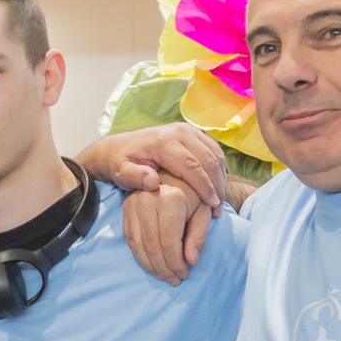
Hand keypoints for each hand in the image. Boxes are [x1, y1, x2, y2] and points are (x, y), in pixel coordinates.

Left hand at [78, 124, 225, 214]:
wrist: (119, 146)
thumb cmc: (121, 163)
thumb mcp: (121, 173)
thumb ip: (135, 177)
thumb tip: (154, 182)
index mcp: (164, 142)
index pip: (192, 165)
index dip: (205, 186)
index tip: (212, 205)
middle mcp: (180, 132)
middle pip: (209, 159)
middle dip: (217, 185)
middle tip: (218, 209)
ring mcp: (188, 130)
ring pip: (215, 154)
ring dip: (220, 178)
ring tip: (219, 202)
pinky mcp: (193, 133)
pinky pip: (213, 150)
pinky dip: (219, 169)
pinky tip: (216, 187)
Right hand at [123, 181, 211, 284]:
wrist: (171, 173)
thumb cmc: (192, 194)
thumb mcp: (203, 211)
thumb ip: (199, 236)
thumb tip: (191, 261)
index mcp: (171, 199)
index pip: (169, 242)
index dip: (176, 263)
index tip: (184, 274)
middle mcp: (149, 199)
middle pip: (153, 246)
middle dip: (164, 268)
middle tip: (174, 280)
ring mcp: (134, 204)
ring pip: (139, 245)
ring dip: (151, 266)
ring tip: (164, 276)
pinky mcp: (125, 209)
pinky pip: (130, 240)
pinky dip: (140, 256)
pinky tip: (152, 265)